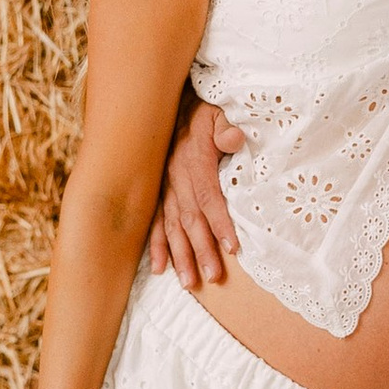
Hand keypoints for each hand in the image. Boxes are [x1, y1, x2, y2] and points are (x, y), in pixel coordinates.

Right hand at [145, 94, 242, 285]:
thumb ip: (226, 128)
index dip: (220, 222)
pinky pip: (154, 223)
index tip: (232, 246)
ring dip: (181, 256)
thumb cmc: (202, 113)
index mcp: (194, 161)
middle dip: (201, 250)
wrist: (170, 106)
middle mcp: (176, 178)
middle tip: (213, 277)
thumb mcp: (218, 113)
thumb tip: (234, 138)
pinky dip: (156, 246)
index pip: (209, 197)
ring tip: (190, 282)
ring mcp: (163, 188)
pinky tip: (160, 268)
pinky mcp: (157, 193)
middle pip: (190, 220)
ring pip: (172, 227)